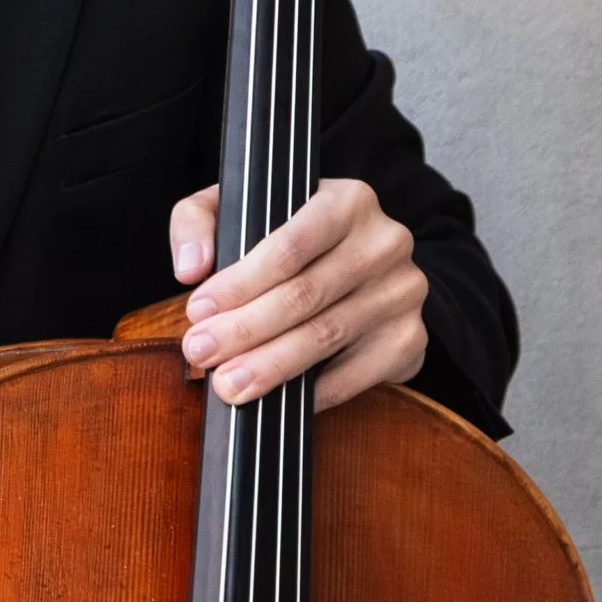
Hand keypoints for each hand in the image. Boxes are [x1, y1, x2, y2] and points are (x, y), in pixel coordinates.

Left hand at [167, 175, 427, 412]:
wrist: (368, 269)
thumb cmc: (293, 241)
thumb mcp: (245, 210)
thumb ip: (200, 221)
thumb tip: (190, 268)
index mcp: (347, 201)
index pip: (290, 245)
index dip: (240, 283)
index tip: (197, 311)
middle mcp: (385, 242)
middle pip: (305, 294)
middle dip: (245, 329)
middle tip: (201, 353)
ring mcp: (403, 292)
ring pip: (327, 336)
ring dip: (271, 365)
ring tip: (228, 384)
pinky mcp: (410, 338)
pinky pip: (356, 376)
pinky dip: (312, 392)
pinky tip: (276, 400)